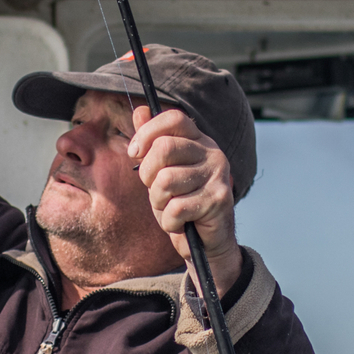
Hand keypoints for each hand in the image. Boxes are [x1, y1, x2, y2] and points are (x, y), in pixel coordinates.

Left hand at [128, 105, 239, 286]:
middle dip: (147, 174)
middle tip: (154, 190)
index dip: (148, 132)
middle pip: (164, 148)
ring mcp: (218, 175)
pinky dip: (170, 222)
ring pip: (166, 181)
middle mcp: (212, 153)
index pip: (174, 118)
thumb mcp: (161, 171)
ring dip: (159, 202)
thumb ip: (152, 142)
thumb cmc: (181, 204)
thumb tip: (140, 110)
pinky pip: (176, 208)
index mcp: (198, 141)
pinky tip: (181, 223)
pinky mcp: (219, 200)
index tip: (134, 153)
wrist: (207, 243)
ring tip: (170, 208)